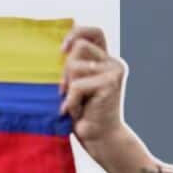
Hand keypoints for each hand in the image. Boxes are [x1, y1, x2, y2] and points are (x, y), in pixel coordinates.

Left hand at [59, 26, 127, 152]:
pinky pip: (76, 85)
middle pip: (78, 46)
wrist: (101, 140)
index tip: (63, 49)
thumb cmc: (84, 114)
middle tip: (69, 92)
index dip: (78, 32)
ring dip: (68, 88)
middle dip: (66, 70)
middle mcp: (113, 63)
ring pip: (74, 65)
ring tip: (77, 104)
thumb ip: (73, 66)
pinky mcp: (110, 83)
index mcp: (106, 60)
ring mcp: (114, 71)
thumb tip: (58, 49)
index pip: (95, 32)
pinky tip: (79, 113)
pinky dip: (71, 102)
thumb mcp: (75, 85)